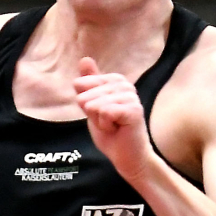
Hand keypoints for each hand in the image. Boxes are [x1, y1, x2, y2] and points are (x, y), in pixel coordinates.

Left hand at [73, 58, 154, 184]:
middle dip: (92, 115)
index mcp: (115, 80)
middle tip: (108, 123)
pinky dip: (105, 126)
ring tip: (113, 127)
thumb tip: (84, 59)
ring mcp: (131, 96)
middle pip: (86, 95)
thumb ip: (89, 84)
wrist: (127, 157)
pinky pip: (104, 112)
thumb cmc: (111, 133)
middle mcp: (125, 84)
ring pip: (95, 105)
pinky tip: (117, 129)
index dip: (86, 105)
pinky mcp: (133, 110)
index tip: (100, 115)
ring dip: (99, 122)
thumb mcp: (93, 105)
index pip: (82, 85)